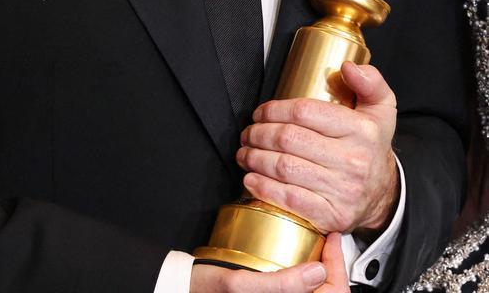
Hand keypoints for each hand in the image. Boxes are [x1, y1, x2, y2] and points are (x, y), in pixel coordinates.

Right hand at [190, 233, 347, 292]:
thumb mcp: (241, 285)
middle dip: (330, 265)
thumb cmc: (208, 290)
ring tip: (315, 243)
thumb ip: (281, 285)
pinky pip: (299, 288)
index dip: (337, 265)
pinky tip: (298, 255)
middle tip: (326, 238)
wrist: (187, 289)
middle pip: (327, 291)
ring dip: (319, 267)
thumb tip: (318, 272)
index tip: (332, 237)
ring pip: (314, 290)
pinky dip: (305, 272)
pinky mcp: (271, 292)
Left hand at [236, 62, 398, 234]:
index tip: (260, 112)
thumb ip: (370, 82)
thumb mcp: (381, 109)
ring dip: (255, 159)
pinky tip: (251, 179)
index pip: (305, 112)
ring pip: (285, 168)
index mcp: (362, 130)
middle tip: (247, 133)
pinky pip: (290, 200)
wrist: (383, 194)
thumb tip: (348, 67)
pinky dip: (265, 189)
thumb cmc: (371, 146)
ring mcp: (343, 191)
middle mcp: (353, 161)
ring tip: (244, 153)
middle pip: (289, 139)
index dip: (274, 110)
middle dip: (259, 134)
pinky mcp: (332, 216)